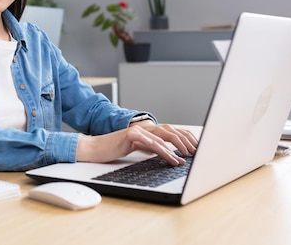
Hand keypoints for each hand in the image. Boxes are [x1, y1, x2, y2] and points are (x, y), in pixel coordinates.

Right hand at [76, 124, 197, 165]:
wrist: (96, 148)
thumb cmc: (114, 149)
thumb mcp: (136, 148)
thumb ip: (150, 148)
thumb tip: (167, 154)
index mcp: (147, 131)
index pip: (170, 134)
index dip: (184, 140)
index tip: (194, 150)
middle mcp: (144, 129)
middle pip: (169, 134)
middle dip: (183, 145)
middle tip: (193, 155)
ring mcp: (137, 131)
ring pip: (159, 140)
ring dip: (171, 152)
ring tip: (180, 161)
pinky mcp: (129, 135)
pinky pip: (146, 141)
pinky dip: (156, 147)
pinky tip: (164, 153)